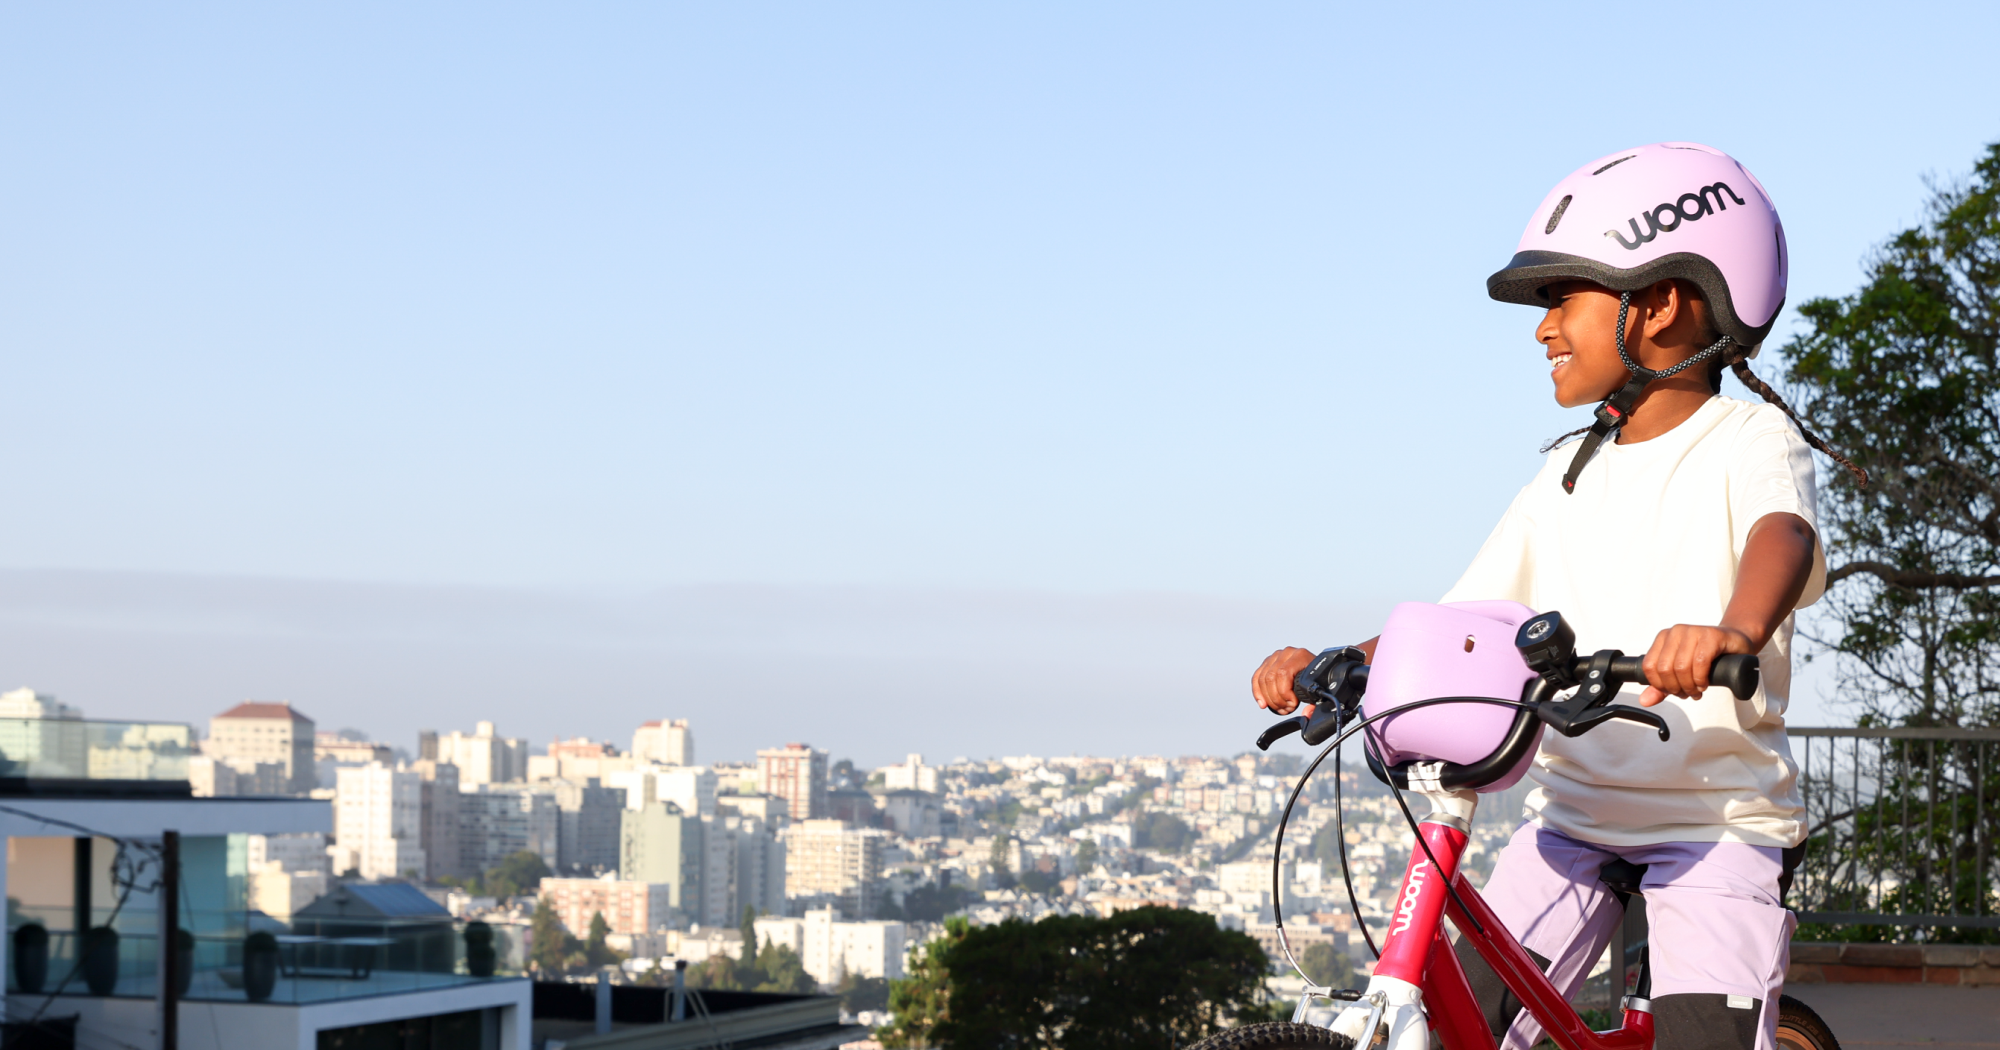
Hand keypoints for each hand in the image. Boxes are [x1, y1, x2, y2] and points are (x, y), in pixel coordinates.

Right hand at [1252, 647, 1316, 714]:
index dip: (1284, 692)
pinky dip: (1258, 693)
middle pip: (1270, 678)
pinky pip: (1257, 678)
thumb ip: (1315, 705)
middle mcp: (1286, 653)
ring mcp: (1276, 657)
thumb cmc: (1318, 678)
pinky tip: (1263, 703)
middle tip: (1286, 708)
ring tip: (1280, 707)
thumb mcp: (1320, 690)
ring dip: (1269, 698)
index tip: (1293, 704)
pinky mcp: (1268, 663)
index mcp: (1300, 656)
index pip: (1283, 674)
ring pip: (1262, 679)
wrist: (1317, 669)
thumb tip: (1306, 713)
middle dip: (1276, 699)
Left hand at [1639, 624, 1755, 705]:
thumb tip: (1645, 701)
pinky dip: (1701, 679)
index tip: (1673, 691)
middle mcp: (1676, 632)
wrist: (1735, 643)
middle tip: (1688, 693)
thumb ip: (1661, 687)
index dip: (1660, 685)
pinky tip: (1705, 683)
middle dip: (1676, 688)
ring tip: (1697, 690)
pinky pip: (1700, 662)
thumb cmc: (1708, 657)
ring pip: (1681, 667)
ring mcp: (1693, 631)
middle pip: (1665, 669)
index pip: (1650, 666)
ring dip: (1690, 686)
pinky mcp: (1711, 635)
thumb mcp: (1681, 673)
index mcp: (1664, 638)